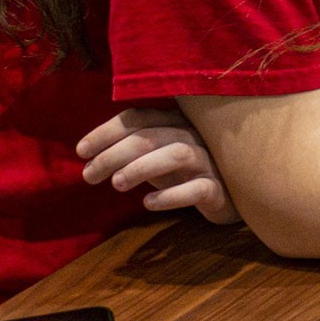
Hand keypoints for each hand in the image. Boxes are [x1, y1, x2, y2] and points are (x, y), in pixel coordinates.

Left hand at [78, 107, 240, 223]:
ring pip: (176, 154)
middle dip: (115, 154)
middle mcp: (194, 136)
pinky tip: (148, 203)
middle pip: (151, 135)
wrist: (238, 195)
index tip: (81, 151)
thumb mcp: (160, 156)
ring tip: (117, 184)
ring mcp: (211, 161)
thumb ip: (136, 150)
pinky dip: (171, 195)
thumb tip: (91, 156)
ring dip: (142, 167)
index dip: (107, 131)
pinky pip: (198, 188)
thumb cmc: (190, 172)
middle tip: (89, 176)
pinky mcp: (221, 189)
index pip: (138, 117)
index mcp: (176, 122)